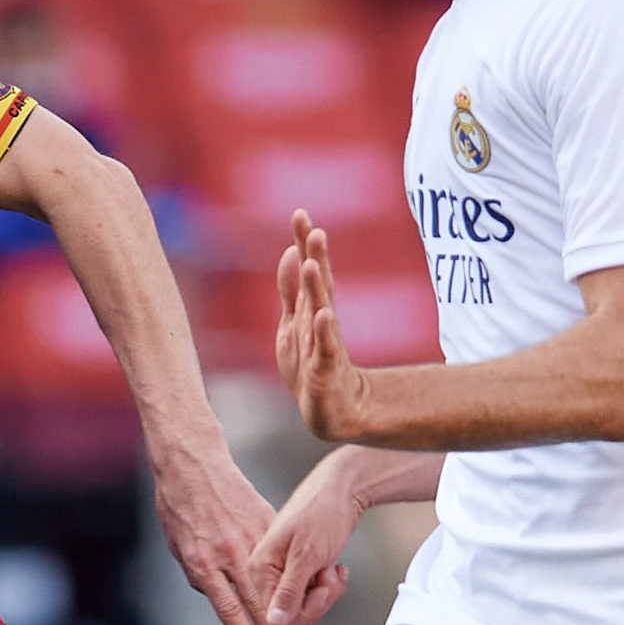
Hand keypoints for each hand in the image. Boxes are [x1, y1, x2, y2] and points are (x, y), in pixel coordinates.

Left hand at [152, 447, 296, 624]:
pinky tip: (300, 585)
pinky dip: (289, 569)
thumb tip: (212, 592)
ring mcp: (248, 536)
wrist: (191, 464)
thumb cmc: (177, 503)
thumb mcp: (177, 544)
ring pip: (271, 579)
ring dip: (284, 606)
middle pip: (254, 600)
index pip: (227, 607)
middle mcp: (227, 553)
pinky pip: (278, 549)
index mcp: (203, 563)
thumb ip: (197, 572)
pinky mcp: (262, 520)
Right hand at [242, 465, 363, 624]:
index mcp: (260, 566)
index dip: (301, 612)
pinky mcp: (297, 569)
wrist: (341, 488)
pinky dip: (328, 586)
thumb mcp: (307, 555)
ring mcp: (283, 570)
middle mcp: (267, 571)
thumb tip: (275, 622)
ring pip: (303, 605)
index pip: (273, 614)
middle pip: (289, 614)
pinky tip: (332, 570)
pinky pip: (310, 593)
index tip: (316, 600)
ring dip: (326, 593)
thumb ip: (289, 591)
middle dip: (317, 601)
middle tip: (327, 579)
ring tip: (331, 570)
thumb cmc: (321, 510)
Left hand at [275, 212, 376, 441]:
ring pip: (319, 311)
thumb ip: (291, 289)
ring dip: (316, 287)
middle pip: (317, 284)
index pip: (307, 270)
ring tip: (310, 263)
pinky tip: (324, 314)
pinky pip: (326, 348)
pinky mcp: (326, 370)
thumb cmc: (310, 365)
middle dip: (314, 257)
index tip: (300, 213)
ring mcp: (324, 344)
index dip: (303, 244)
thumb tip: (291, 251)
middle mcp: (319, 321)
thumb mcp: (294, 323)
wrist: (332, 410)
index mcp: (310, 309)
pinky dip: (325, 332)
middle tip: (314, 229)